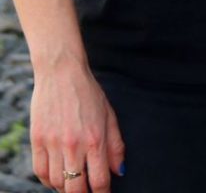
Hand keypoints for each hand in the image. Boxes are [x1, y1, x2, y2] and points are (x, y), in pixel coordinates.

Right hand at [30, 59, 124, 191]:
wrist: (62, 73)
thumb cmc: (88, 93)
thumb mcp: (109, 115)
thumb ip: (116, 145)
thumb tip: (119, 170)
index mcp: (95, 138)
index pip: (99, 180)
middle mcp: (74, 145)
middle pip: (75, 189)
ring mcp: (53, 144)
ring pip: (57, 183)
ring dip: (66, 189)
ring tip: (73, 185)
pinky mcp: (37, 140)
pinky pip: (40, 172)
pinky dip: (48, 181)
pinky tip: (57, 178)